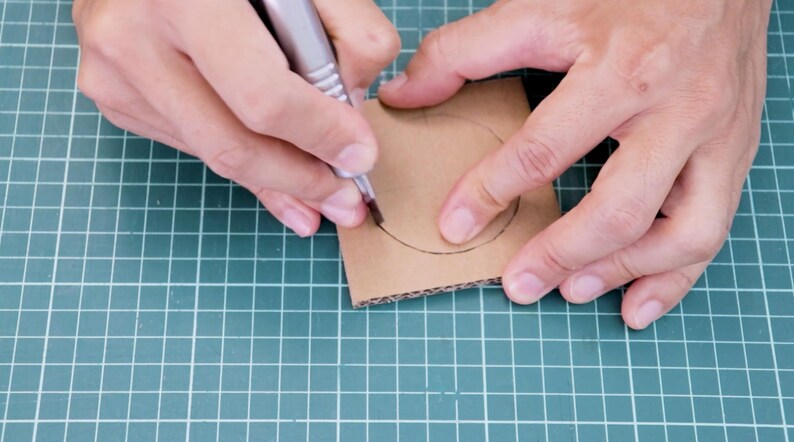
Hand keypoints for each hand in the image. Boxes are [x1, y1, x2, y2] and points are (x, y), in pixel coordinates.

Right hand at [73, 0, 399, 235]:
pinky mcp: (113, 97)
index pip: (263, 97)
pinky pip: (193, 144)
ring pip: (213, 154)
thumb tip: (354, 98)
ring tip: (319, 197)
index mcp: (186, 0)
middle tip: (345, 200)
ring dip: (275, 182)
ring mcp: (115, 75)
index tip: (359, 156)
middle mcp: (134, 39)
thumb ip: (347, 26)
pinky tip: (276, 175)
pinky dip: (241, 164)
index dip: (320, 135)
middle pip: (233, 145)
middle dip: (301, 181)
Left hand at [379, 0, 770, 328]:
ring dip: (619, 274)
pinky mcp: (734, 155)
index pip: (544, 149)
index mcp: (619, 72)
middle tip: (517, 284)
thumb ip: (463, 51)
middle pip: (617, 209)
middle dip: (560, 255)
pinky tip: (636, 304)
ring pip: (679, 233)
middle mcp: (675, 112)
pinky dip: (674, 277)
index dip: (490, 192)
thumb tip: (402, 93)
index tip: (454, 224)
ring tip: (569, 291)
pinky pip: (713, 231)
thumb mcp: (542, 7)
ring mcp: (713, 139)